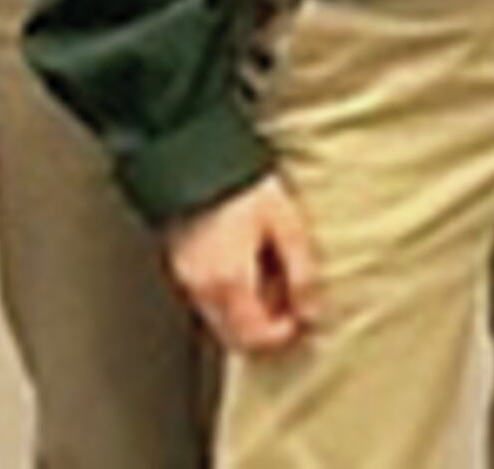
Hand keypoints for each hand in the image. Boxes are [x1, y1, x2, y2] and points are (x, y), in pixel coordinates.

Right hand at [168, 173, 325, 355]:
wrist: (195, 156)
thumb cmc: (243, 186)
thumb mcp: (286, 225)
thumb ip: (302, 273)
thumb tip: (312, 311)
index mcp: (230, 282)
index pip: (255, 338)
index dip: (283, 335)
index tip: (302, 317)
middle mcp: (203, 288)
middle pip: (235, 337)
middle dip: (265, 330)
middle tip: (290, 306)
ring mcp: (187, 279)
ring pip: (220, 321)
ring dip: (248, 315)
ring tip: (272, 281)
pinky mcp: (181, 266)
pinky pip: (208, 300)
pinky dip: (231, 299)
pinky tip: (247, 269)